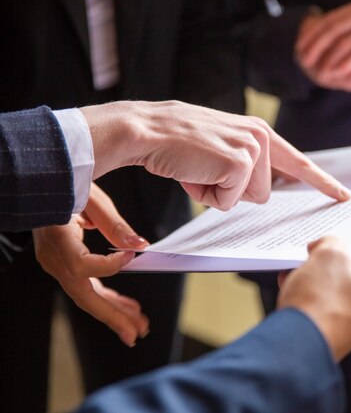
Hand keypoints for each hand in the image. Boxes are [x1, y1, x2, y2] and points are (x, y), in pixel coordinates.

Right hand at [33, 183, 149, 346]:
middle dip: (113, 317)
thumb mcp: (93, 199)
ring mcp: (57, 264)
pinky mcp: (64, 264)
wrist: (42, 186)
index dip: (111, 265)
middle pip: (84, 295)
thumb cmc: (66, 185)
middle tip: (137, 332)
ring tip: (140, 325)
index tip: (132, 256)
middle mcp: (54, 259)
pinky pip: (87, 287)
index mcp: (58, 239)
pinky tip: (127, 307)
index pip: (83, 265)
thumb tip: (140, 246)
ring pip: (87, 296)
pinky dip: (108, 298)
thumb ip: (115, 225)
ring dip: (114, 312)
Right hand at [80, 101, 350, 210]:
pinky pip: (229, 201)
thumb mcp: (220, 149)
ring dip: (218, 193)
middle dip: (232, 191)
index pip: (298, 162)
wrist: (148, 130)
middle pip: (263, 194)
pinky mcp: (240, 162)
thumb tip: (260, 192)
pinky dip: (207, 195)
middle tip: (206, 168)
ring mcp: (252, 149)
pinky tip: (194, 172)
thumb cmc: (179, 144)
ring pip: (247, 199)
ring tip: (199, 168)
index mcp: (260, 133)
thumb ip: (245, 165)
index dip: (322, 182)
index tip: (343, 196)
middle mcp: (261, 137)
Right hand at [277, 236, 350, 359]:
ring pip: (347, 287)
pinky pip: (328, 303)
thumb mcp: (328, 255)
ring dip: (328, 272)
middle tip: (338, 242)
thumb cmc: (320, 303)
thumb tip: (325, 247)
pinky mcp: (334, 330)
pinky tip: (294, 279)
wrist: (294, 346)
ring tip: (309, 260)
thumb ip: (332, 243)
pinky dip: (314, 289)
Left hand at [296, 0, 350, 82]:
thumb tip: (331, 34)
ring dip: (328, 59)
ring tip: (317, 71)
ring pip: (346, 43)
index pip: (333, 19)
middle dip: (315, 46)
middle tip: (303, 61)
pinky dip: (345, 65)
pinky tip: (336, 74)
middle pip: (334, 29)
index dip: (313, 34)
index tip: (300, 47)